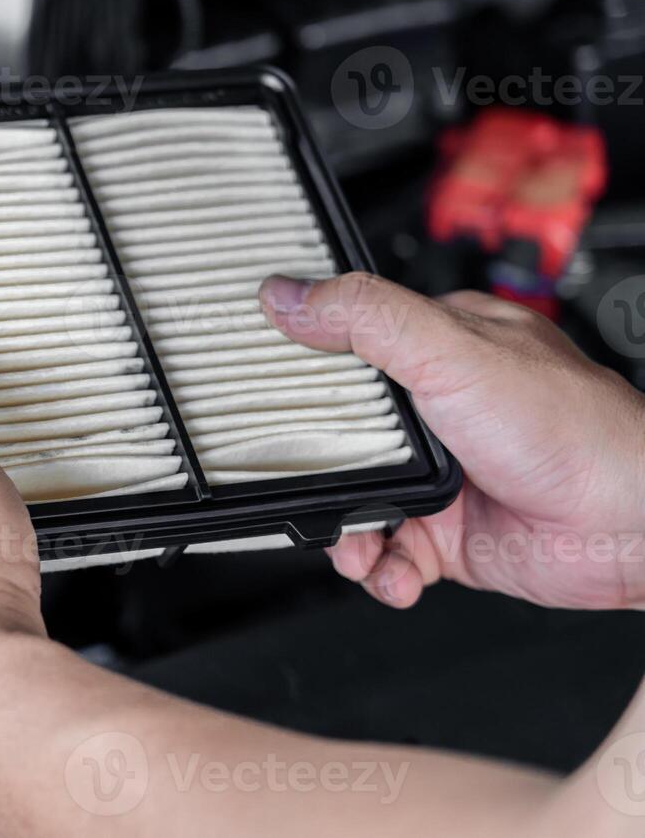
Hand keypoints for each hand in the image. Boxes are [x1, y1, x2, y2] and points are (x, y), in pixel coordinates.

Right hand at [260, 272, 644, 610]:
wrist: (633, 525)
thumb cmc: (574, 429)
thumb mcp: (453, 351)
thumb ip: (366, 319)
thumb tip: (289, 294)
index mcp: (434, 348)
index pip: (341, 347)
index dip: (297, 370)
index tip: (258, 392)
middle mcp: (433, 412)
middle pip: (333, 437)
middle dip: (311, 472)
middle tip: (307, 483)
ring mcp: (439, 475)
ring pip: (353, 502)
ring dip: (344, 533)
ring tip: (356, 543)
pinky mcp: (446, 533)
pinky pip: (387, 554)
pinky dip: (381, 571)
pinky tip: (392, 569)